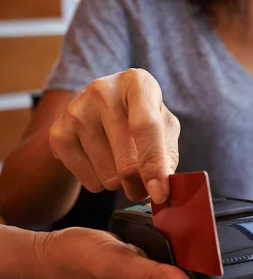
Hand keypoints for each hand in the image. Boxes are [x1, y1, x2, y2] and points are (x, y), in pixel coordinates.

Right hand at [37, 227, 196, 278]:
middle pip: (199, 258)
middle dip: (197, 234)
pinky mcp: (149, 256)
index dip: (209, 250)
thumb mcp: (117, 267)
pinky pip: (170, 240)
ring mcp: (157, 270)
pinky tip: (161, 218)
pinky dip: (168, 226)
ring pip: (186, 247)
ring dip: (183, 228)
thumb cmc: (80, 263)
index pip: (204, 275)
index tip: (205, 225)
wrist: (55, 253)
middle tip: (185, 212)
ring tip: (173, 211)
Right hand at [48, 69, 179, 203]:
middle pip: (127, 161)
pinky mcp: (58, 133)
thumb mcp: (164, 124)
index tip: (160, 194)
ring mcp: (76, 110)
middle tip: (144, 187)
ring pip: (108, 176)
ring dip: (121, 183)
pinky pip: (89, 180)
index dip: (154, 165)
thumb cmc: (140, 117)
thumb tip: (163, 188)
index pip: (146, 127)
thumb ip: (169, 153)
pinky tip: (101, 162)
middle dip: (140, 185)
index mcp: (137, 83)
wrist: (95, 107)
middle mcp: (103, 91)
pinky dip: (100, 183)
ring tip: (120, 164)